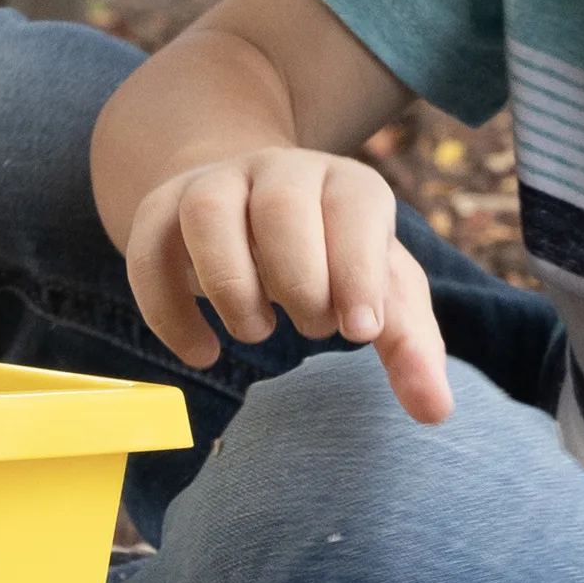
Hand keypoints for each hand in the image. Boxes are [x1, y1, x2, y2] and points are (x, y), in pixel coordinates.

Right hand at [124, 146, 452, 424]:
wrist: (257, 208)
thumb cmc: (336, 263)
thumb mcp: (383, 297)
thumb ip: (412, 349)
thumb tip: (437, 412)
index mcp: (348, 186)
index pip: (356, 208)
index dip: (359, 269)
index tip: (361, 331)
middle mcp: (281, 170)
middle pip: (283, 204)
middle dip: (300, 279)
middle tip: (313, 328)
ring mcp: (216, 183)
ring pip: (207, 212)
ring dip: (231, 285)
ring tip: (256, 333)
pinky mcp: (162, 210)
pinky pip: (147, 248)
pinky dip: (168, 308)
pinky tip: (201, 352)